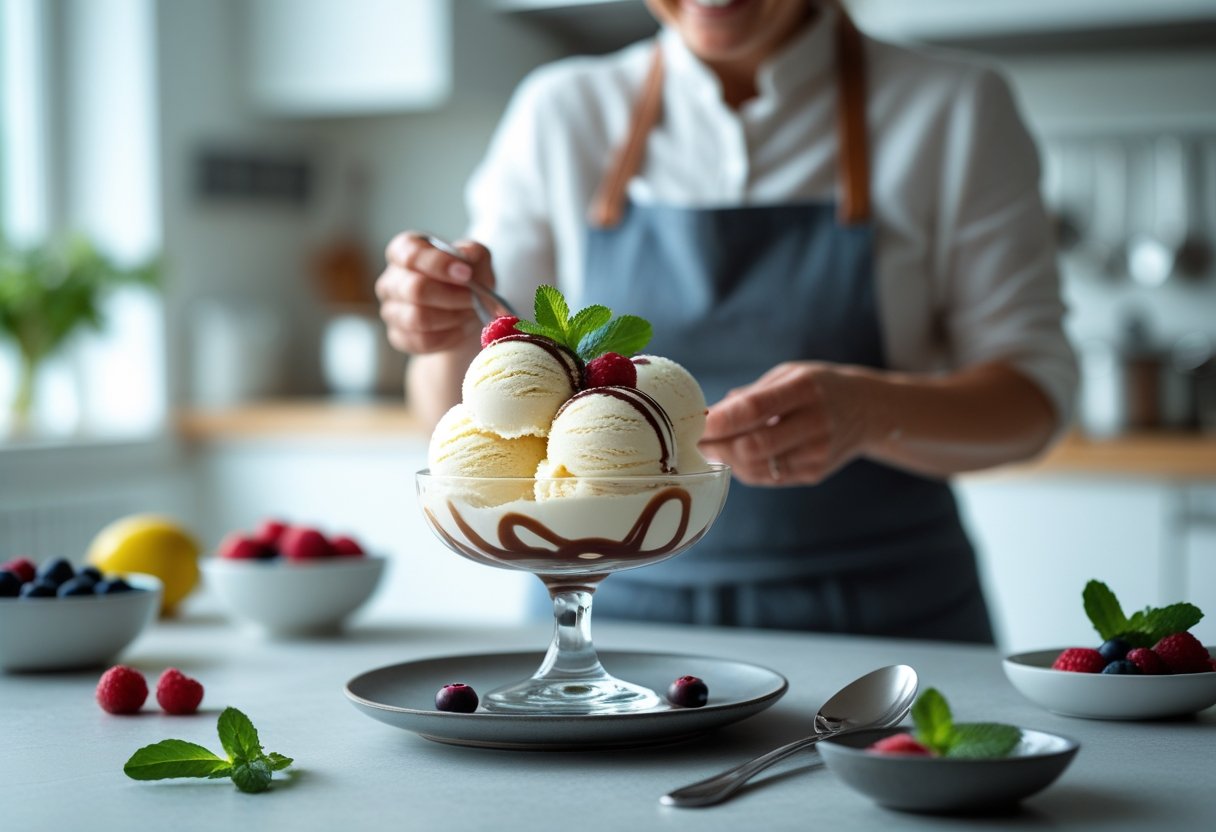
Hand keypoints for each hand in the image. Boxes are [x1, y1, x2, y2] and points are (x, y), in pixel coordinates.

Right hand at [376, 232, 495, 354]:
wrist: (466, 315)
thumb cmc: (466, 281)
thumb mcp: (476, 260)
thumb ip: (473, 253)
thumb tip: (466, 257)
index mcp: (404, 250)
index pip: (411, 255)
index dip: (439, 264)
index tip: (466, 274)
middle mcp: (391, 280)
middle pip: (415, 289)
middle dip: (452, 296)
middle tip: (474, 298)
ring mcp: (390, 310)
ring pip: (419, 318)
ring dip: (452, 317)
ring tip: (468, 312)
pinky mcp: (398, 336)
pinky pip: (423, 340)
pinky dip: (448, 336)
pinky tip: (459, 328)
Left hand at [699, 362, 874, 486]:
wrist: (867, 410)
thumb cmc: (816, 388)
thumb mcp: (788, 376)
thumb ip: (750, 396)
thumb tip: (708, 415)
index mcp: (804, 389)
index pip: (754, 409)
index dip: (720, 421)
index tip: (695, 423)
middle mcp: (814, 422)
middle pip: (753, 446)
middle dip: (717, 446)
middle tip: (695, 441)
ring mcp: (817, 452)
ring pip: (757, 468)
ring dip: (728, 460)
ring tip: (714, 448)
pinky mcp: (815, 473)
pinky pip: (768, 477)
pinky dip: (746, 469)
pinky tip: (739, 456)